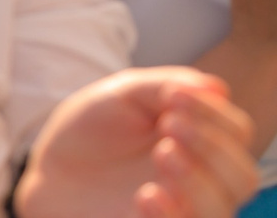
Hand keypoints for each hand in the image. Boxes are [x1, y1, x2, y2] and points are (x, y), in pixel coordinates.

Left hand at [15, 67, 258, 217]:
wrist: (48, 168)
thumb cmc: (91, 130)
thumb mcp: (122, 95)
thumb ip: (165, 86)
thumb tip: (216, 87)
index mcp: (198, 140)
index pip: (237, 132)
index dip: (216, 114)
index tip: (176, 97)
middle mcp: (201, 181)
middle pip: (242, 177)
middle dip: (213, 148)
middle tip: (171, 125)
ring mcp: (182, 210)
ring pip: (221, 211)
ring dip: (199, 182)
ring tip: (162, 154)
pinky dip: (173, 215)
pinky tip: (147, 195)